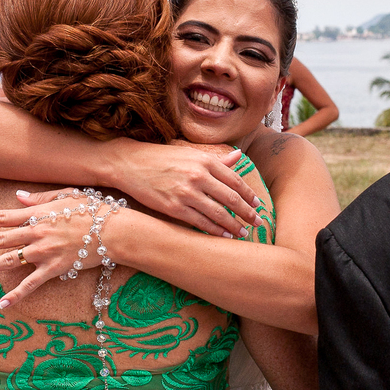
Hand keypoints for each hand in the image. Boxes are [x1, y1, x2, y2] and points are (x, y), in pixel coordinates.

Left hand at [0, 194, 125, 308]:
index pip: (3, 216)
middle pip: (0, 239)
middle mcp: (36, 234)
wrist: (114, 231)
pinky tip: (2, 303)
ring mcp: (44, 252)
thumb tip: (18, 197)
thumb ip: (40, 198)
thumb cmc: (94, 210)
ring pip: (9, 261)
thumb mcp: (67, 196)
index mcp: (38, 214)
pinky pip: (31, 284)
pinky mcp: (55, 268)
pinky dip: (16, 295)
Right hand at [110, 142, 262, 235]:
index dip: (249, 195)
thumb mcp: (190, 153)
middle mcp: (198, 176)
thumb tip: (239, 156)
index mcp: (205, 161)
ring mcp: (186, 193)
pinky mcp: (174, 208)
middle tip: (258, 223)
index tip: (258, 205)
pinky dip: (215, 231)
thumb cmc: (162, 158)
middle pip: (231, 199)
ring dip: (234, 226)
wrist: (130, 163)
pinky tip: (224, 236)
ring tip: (243, 233)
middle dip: (247, 213)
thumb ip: (216, 159)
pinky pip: (200, 222)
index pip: (235, 180)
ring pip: (218, 213)